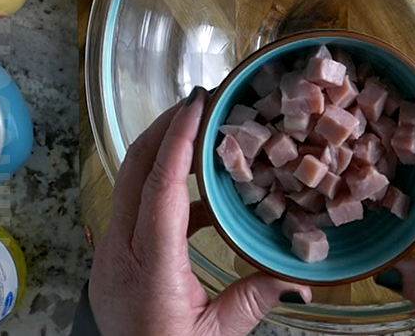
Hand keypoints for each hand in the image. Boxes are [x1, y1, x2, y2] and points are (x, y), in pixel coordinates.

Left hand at [88, 89, 311, 335]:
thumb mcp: (218, 335)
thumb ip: (256, 299)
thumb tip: (303, 279)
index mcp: (148, 266)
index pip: (160, 187)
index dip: (178, 140)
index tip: (197, 104)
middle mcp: (120, 251)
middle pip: (134, 169)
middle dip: (165, 128)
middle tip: (201, 103)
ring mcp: (111, 253)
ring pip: (131, 183)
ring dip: (164, 153)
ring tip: (201, 136)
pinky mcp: (115, 258)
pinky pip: (137, 207)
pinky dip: (166, 188)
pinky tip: (199, 195)